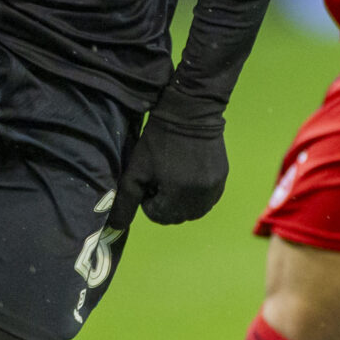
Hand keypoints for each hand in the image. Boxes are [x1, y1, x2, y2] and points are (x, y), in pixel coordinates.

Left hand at [117, 108, 227, 225]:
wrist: (189, 113)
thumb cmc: (158, 140)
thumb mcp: (136, 170)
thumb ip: (126, 200)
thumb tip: (116, 227)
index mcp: (178, 196)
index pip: (159, 216)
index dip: (149, 202)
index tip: (148, 183)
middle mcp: (200, 197)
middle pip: (178, 217)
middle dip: (166, 205)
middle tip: (160, 180)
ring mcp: (214, 188)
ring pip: (194, 211)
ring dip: (181, 203)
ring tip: (174, 179)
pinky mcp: (222, 179)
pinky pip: (208, 200)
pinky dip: (196, 196)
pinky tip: (189, 176)